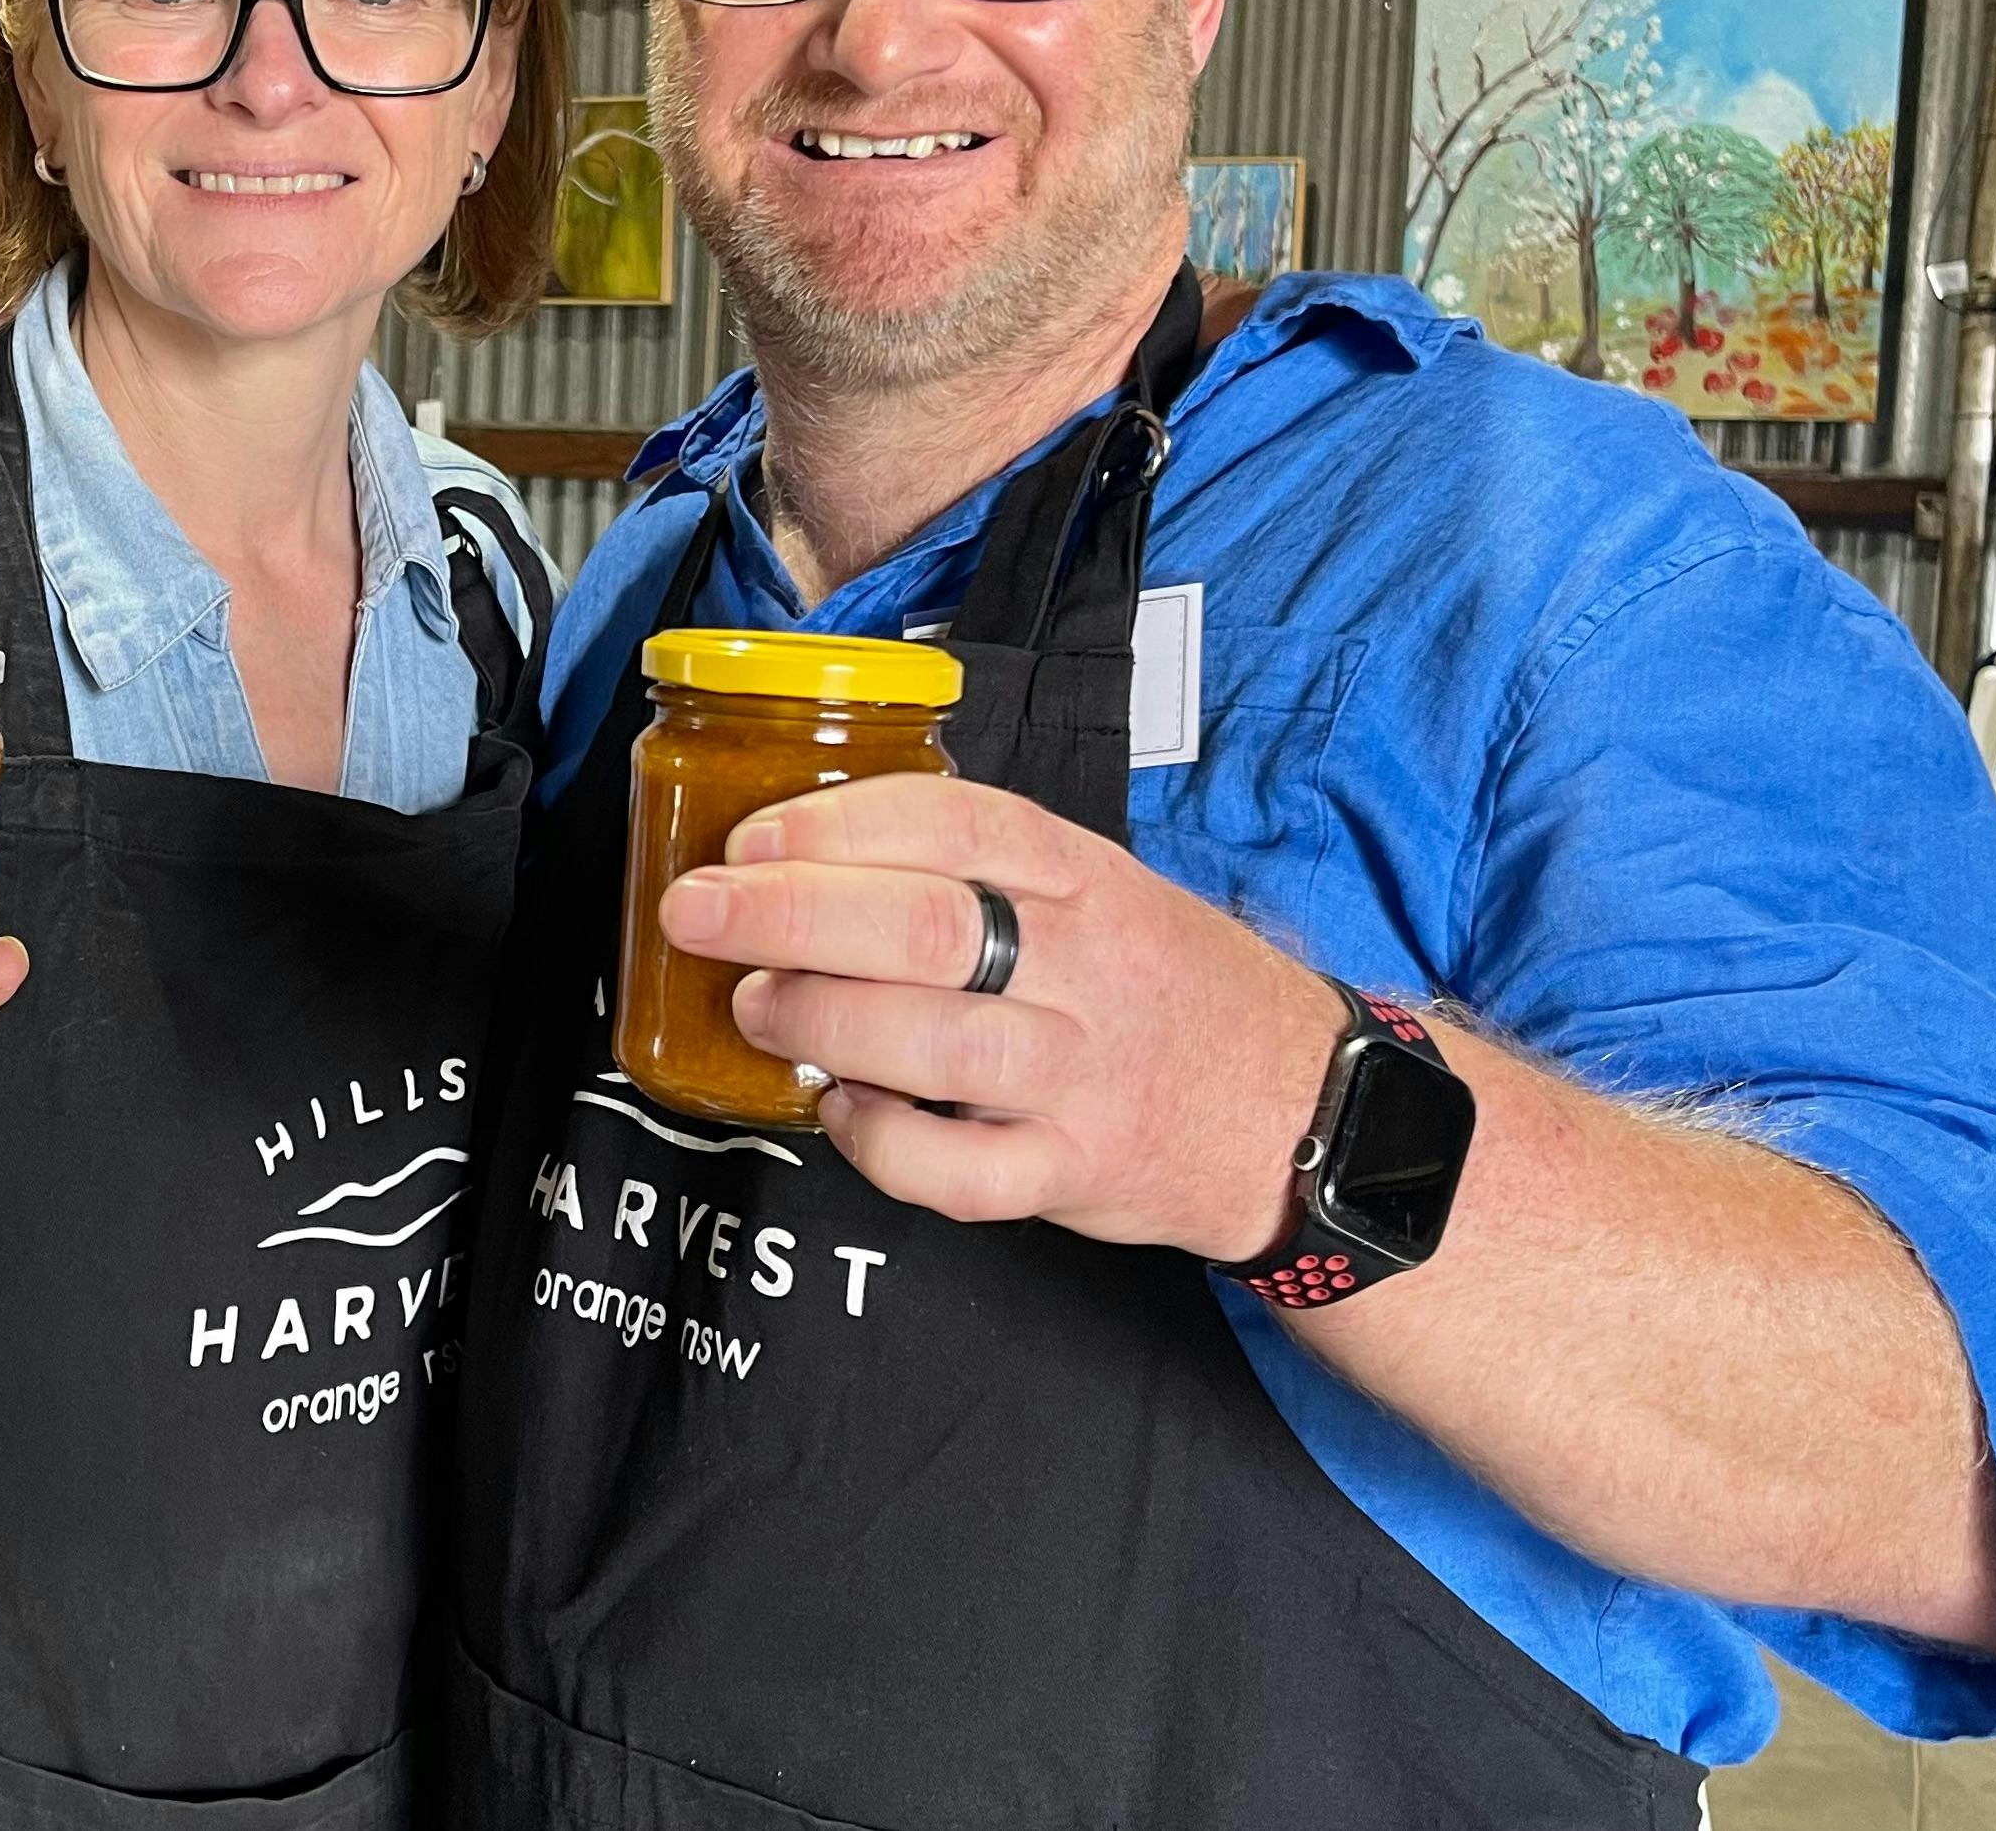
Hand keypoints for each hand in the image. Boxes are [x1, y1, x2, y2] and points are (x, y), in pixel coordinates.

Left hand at [657, 773, 1334, 1256]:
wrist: (1296, 1106)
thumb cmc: (1165, 985)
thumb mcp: (1103, 887)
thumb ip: (986, 866)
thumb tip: (812, 848)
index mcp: (1088, 877)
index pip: (956, 822)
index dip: (839, 825)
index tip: (751, 837)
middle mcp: (1089, 969)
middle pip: (929, 926)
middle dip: (791, 914)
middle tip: (699, 913)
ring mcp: (1084, 1077)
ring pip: (940, 1046)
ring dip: (822, 1020)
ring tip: (754, 1006)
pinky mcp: (1076, 1172)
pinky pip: (964, 1173)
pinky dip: (883, 1142)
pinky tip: (837, 1110)